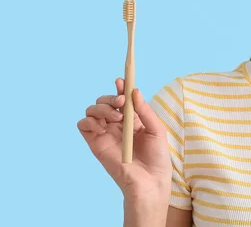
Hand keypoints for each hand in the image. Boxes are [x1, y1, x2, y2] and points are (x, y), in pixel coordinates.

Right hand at [77, 78, 171, 200]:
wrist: (150, 181)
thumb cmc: (157, 157)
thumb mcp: (156, 129)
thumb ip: (145, 110)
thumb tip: (134, 91)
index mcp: (133, 118)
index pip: (122, 97)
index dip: (120, 87)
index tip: (121, 81)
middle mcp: (117, 124)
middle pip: (105, 100)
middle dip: (111, 96)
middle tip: (121, 101)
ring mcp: (105, 133)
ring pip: (92, 109)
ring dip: (102, 107)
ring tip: (116, 118)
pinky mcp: (95, 143)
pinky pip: (83, 125)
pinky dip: (89, 120)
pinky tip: (103, 127)